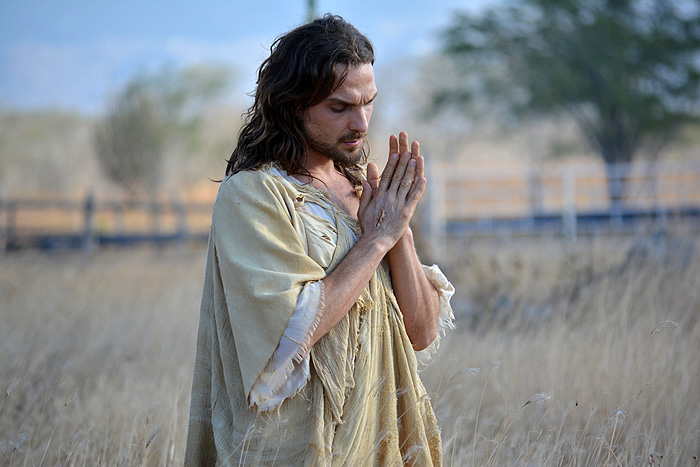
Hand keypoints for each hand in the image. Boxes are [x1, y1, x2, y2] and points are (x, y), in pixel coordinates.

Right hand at [358, 131, 425, 249]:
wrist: (376, 241)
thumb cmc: (368, 226)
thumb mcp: (363, 208)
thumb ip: (366, 193)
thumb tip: (366, 179)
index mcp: (379, 195)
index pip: (386, 175)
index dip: (392, 163)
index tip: (396, 153)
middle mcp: (389, 197)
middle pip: (398, 176)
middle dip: (403, 162)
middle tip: (408, 151)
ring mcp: (398, 204)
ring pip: (406, 184)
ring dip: (412, 171)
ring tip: (416, 159)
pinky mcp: (406, 212)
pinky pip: (414, 197)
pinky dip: (418, 187)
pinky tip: (423, 179)